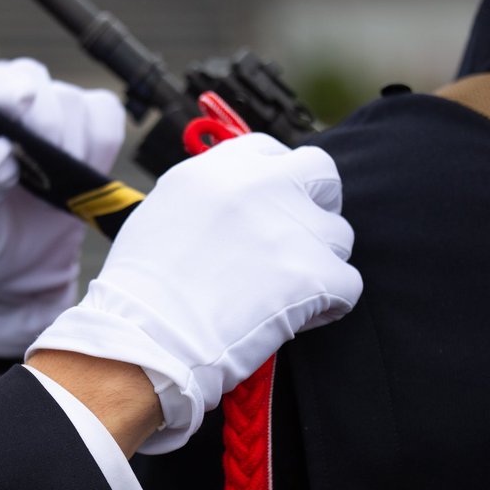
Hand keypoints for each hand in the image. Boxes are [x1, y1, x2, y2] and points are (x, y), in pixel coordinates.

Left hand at [0, 58, 124, 357]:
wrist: (4, 277)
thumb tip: (1, 152)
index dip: (0, 88)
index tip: (20, 105)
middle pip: (33, 81)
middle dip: (47, 119)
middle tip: (49, 160)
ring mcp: (42, 120)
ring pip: (73, 100)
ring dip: (76, 140)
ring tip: (61, 183)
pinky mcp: (80, 138)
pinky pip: (105, 118)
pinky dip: (103, 142)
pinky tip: (85, 175)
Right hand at [27, 133, 362, 452]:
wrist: (147, 338)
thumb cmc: (141, 291)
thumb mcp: (164, 212)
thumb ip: (210, 196)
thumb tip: (236, 204)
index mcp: (221, 168)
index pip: (270, 152)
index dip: (274, 183)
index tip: (267, 211)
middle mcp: (263, 185)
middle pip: (321, 174)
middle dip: (315, 206)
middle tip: (293, 243)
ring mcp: (294, 228)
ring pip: (338, 236)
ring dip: (318, 262)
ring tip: (281, 292)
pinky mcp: (316, 274)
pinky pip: (348, 285)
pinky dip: (328, 305)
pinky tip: (294, 319)